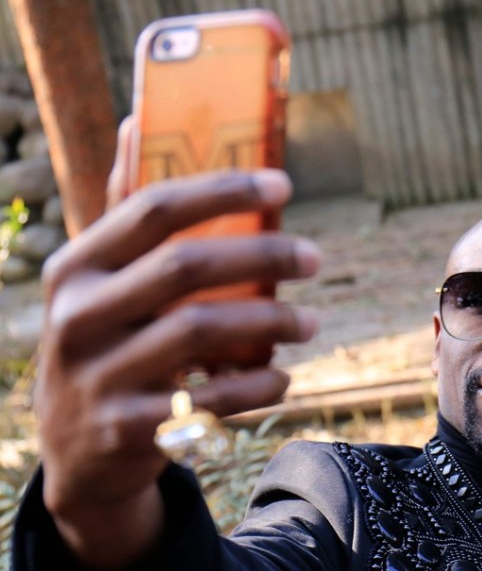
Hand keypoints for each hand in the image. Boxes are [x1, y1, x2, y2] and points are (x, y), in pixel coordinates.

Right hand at [34, 123, 320, 570]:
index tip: (283, 184)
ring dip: (271, 323)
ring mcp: (98, 377)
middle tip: (315, 258)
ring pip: (200, 332)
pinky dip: (257, 386)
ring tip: (311, 322)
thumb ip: (126, 209)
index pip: (150, 209)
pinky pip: (209, 400)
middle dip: (263, 257)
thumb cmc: (108, 341)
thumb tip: (138, 115)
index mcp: (76, 267)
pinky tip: (282, 375)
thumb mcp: (102, 280)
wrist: (78, 454)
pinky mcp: (127, 430)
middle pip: (184, 268)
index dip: (223, 190)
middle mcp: (78, 316)